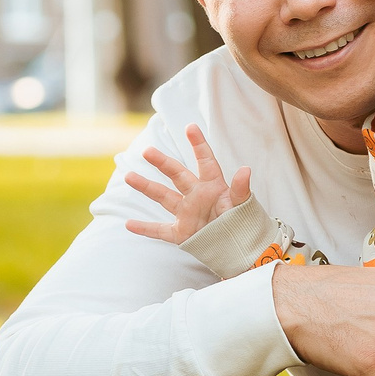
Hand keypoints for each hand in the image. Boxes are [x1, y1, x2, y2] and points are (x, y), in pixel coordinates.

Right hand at [122, 124, 251, 243]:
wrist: (240, 248)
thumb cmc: (243, 224)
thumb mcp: (243, 206)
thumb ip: (241, 190)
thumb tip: (246, 170)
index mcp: (213, 187)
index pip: (205, 162)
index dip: (199, 145)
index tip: (190, 127)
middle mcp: (196, 196)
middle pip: (177, 175)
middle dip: (162, 163)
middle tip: (147, 151)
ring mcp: (187, 214)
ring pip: (163, 197)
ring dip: (146, 187)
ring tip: (129, 176)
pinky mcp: (181, 233)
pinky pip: (160, 230)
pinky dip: (145, 229)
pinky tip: (129, 224)